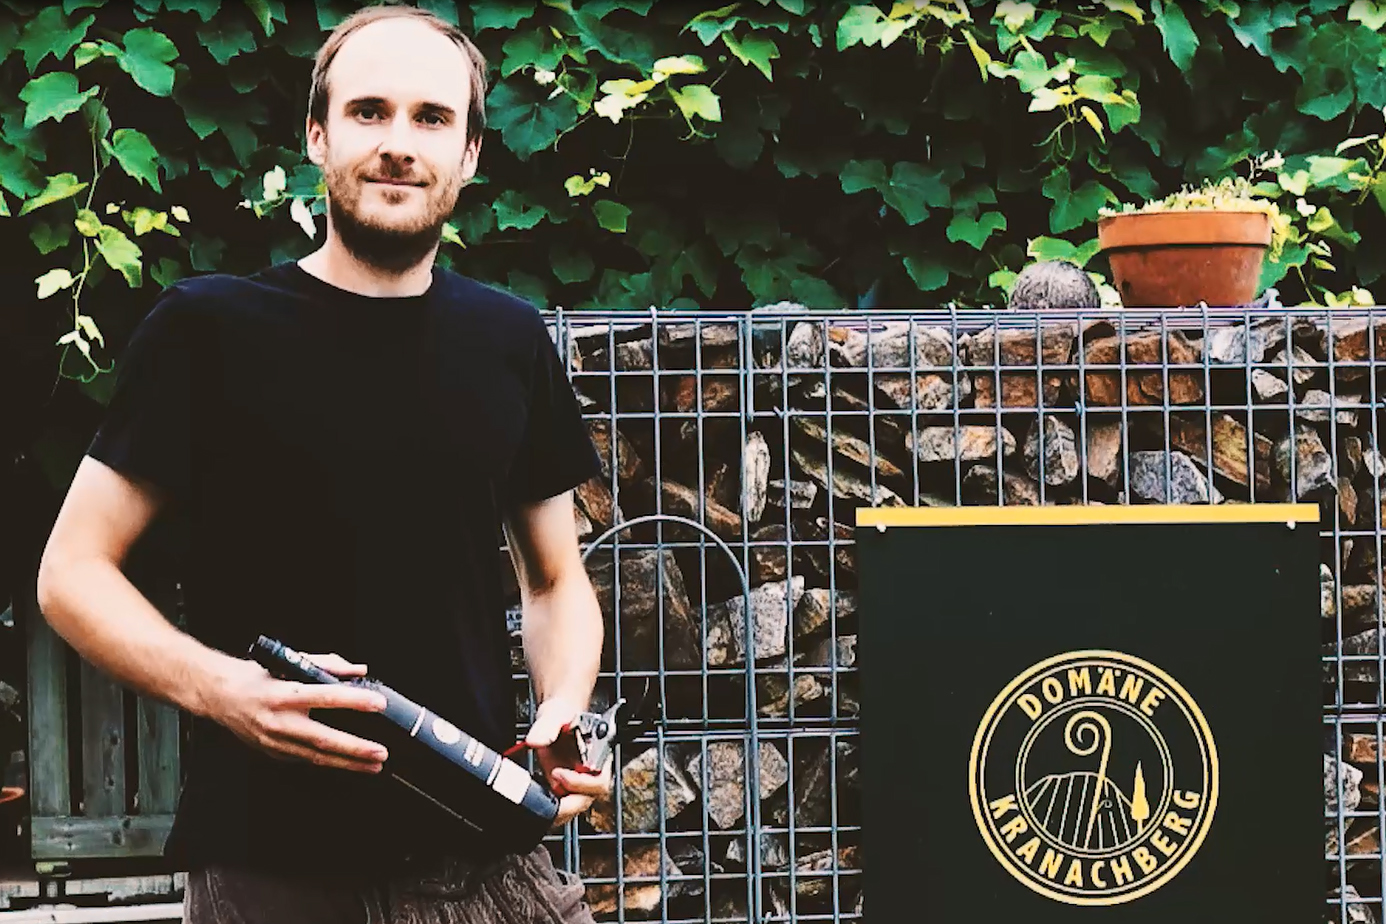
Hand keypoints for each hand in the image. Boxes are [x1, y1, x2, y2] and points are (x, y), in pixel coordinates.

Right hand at [201, 652, 389, 773]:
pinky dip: (327, 762)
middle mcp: (278, 720)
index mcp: (283, 693)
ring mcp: (274, 741)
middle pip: (323, 737)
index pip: (325, 696)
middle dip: (355, 748)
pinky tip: (346, 764)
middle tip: (380, 752)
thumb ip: (326, 665)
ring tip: (372, 765)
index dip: (354, 700)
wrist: (218, 695)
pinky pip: (304, 759)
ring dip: (347, 763)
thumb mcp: (288, 662)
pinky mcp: (271, 752)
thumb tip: (357, 670)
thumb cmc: (254, 677)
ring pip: (316, 756)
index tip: (378, 704)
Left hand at [525, 698, 613, 827]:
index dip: (580, 783)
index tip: (558, 773)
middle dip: (567, 801)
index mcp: (599, 754)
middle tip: (547, 789)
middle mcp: (592, 772)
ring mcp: (578, 783)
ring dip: (556, 807)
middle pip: (587, 799)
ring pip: (574, 807)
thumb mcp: (555, 714)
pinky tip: (535, 797)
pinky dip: (547, 807)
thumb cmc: (563, 714)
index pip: (598, 780)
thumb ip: (547, 727)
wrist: (556, 716)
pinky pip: (560, 807)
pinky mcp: (564, 789)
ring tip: (539, 794)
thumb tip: (536, 740)